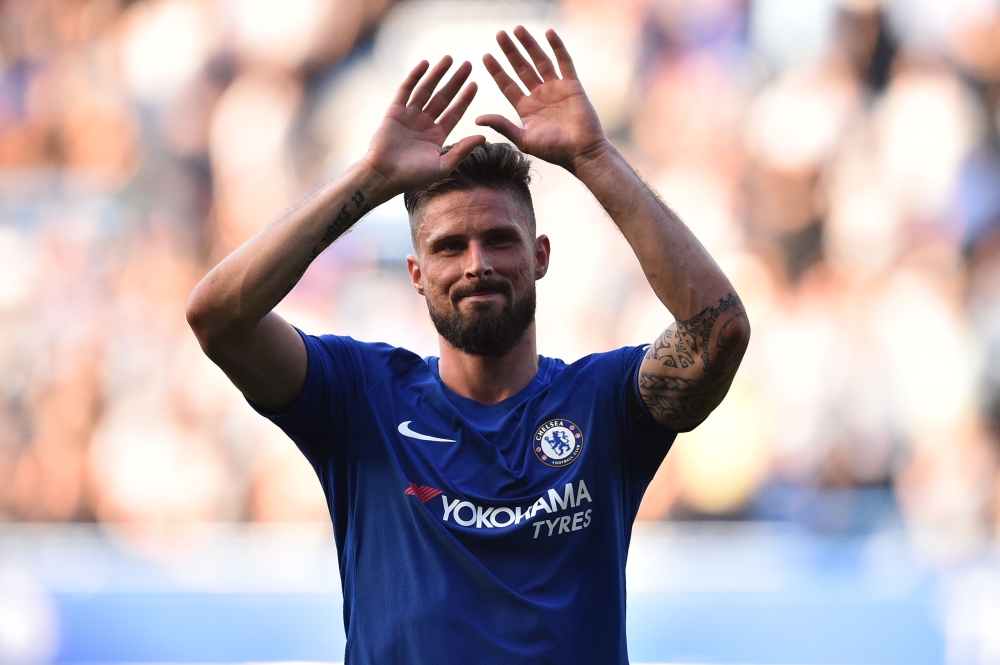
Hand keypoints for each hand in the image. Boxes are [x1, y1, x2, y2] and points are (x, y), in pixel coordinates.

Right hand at [364, 57, 485, 194]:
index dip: (465, 98)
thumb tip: (483, 137)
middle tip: (468, 65)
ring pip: (426, 90)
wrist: (384, 176)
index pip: (454, 113)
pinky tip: (425, 64)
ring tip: (449, 58)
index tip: (475, 84)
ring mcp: (409, 116)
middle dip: (455, 81)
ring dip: (437, 74)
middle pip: (443, 97)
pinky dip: (414, 76)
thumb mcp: (442, 166)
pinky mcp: (394, 112)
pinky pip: (405, 90)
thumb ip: (462, 151)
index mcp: (436, 136)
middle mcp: (424, 124)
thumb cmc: (412, 177)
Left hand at [476, 27, 607, 172]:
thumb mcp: (524, 139)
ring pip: (540, 61)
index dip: (496, 70)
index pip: (507, 84)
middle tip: (499, 35)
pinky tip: (548, 32)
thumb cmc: (554, 151)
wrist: (582, 153)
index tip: (485, 56)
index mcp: (526, 108)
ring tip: (518, 29)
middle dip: (510, 52)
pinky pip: (564, 62)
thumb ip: (502, 126)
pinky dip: (557, 47)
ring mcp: (556, 88)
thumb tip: (477, 118)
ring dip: (529, 44)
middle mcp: (539, 95)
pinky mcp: (572, 85)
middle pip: (521, 68)